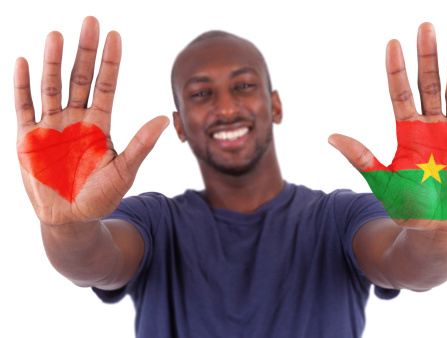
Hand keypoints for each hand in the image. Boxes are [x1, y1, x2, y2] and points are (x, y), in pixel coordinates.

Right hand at [15, 17, 168, 224]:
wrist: (71, 218)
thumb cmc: (100, 195)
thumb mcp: (124, 170)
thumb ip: (141, 144)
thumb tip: (166, 118)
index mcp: (100, 123)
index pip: (106, 85)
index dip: (110, 61)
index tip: (115, 35)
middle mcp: (76, 118)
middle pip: (81, 78)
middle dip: (85, 51)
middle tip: (91, 21)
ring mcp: (52, 125)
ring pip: (52, 86)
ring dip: (53, 61)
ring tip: (58, 34)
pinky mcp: (29, 137)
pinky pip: (25, 106)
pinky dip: (23, 85)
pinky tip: (24, 61)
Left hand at [328, 23, 446, 231]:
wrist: (435, 227)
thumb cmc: (407, 205)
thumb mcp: (381, 179)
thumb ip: (359, 157)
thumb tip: (330, 136)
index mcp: (407, 131)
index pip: (400, 93)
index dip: (396, 69)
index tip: (392, 43)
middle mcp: (431, 125)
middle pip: (429, 85)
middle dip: (427, 58)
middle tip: (425, 27)